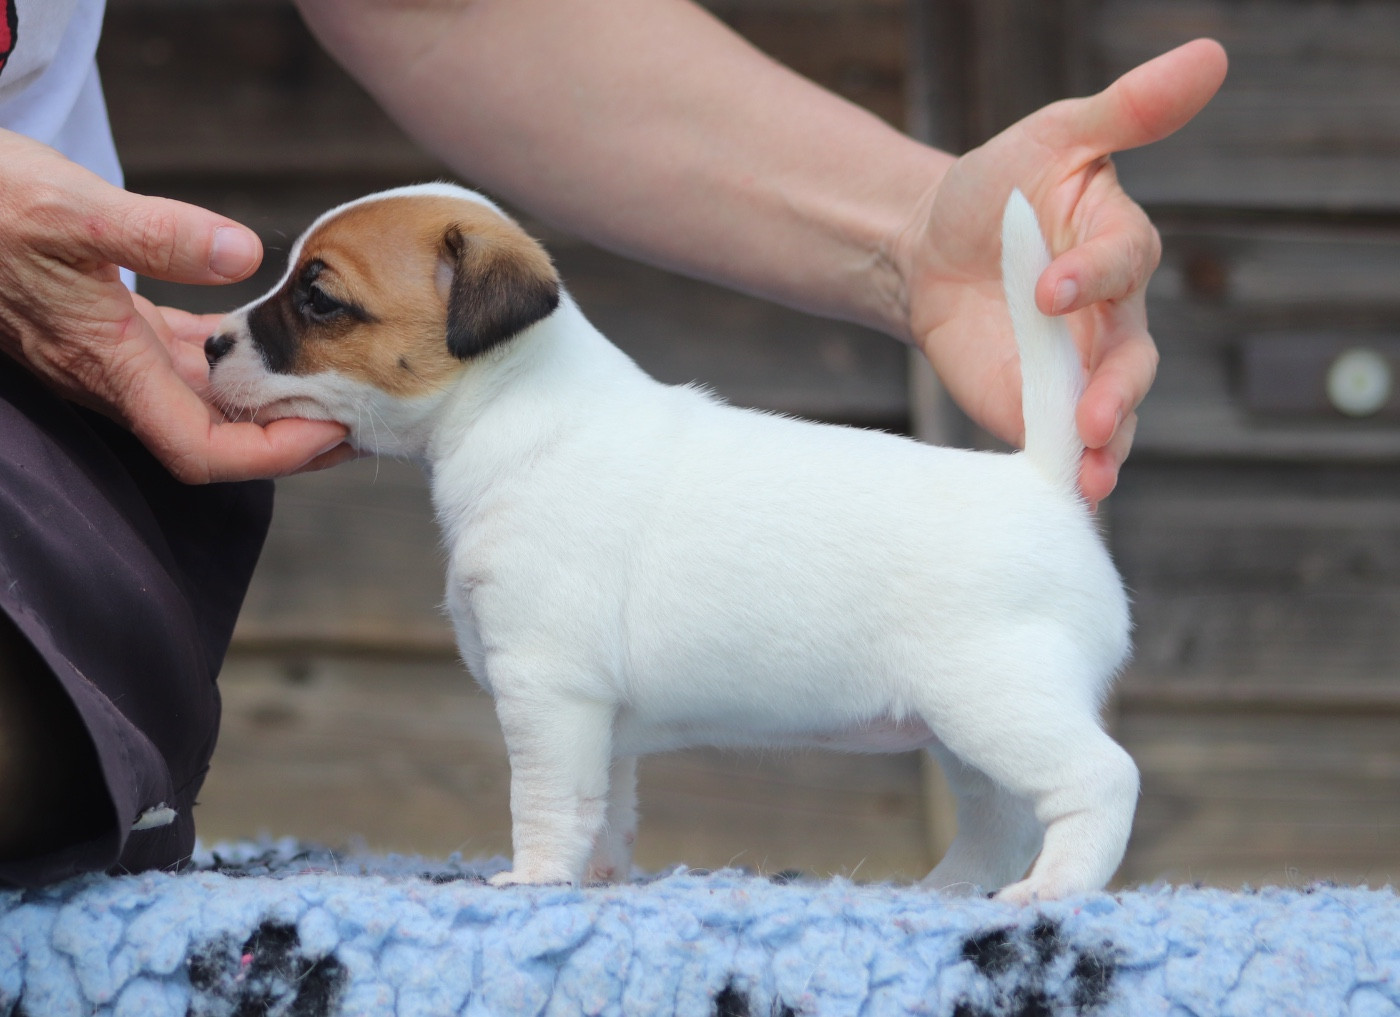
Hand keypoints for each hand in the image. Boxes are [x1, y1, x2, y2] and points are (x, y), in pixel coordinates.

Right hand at [0, 130, 349, 482]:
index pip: (200, 449)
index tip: (331, 435)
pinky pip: (177, 360)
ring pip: (200, 401)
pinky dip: (226, 359)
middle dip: (287, 438)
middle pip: (214, 437)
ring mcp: (106, 353)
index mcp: (108, 365)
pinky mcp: (103, 324)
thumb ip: (157, 234)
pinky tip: (261, 340)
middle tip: (359, 418)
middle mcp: (110, 374)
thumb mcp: (73, 211)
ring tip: (332, 386)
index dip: (269, 456)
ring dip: (264, 402)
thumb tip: (241, 253)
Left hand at [899, 39, 1227, 504]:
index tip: (1050, 288)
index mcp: (1116, 248)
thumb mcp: (1051, 138)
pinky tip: (1068, 497)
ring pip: (1112, 416)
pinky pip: (1061, 445)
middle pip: (1133, 361)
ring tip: (1093, 477)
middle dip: (1116, 391)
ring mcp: (1075, 370)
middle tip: (1094, 418)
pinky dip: (1067, 471)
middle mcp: (1108, 317)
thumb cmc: (995, 189)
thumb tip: (1211, 54)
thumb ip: (1125, 111)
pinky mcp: (1037, 408)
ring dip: (1106, 449)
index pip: (1122, 265)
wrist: (927, 249)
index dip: (1090, 277)